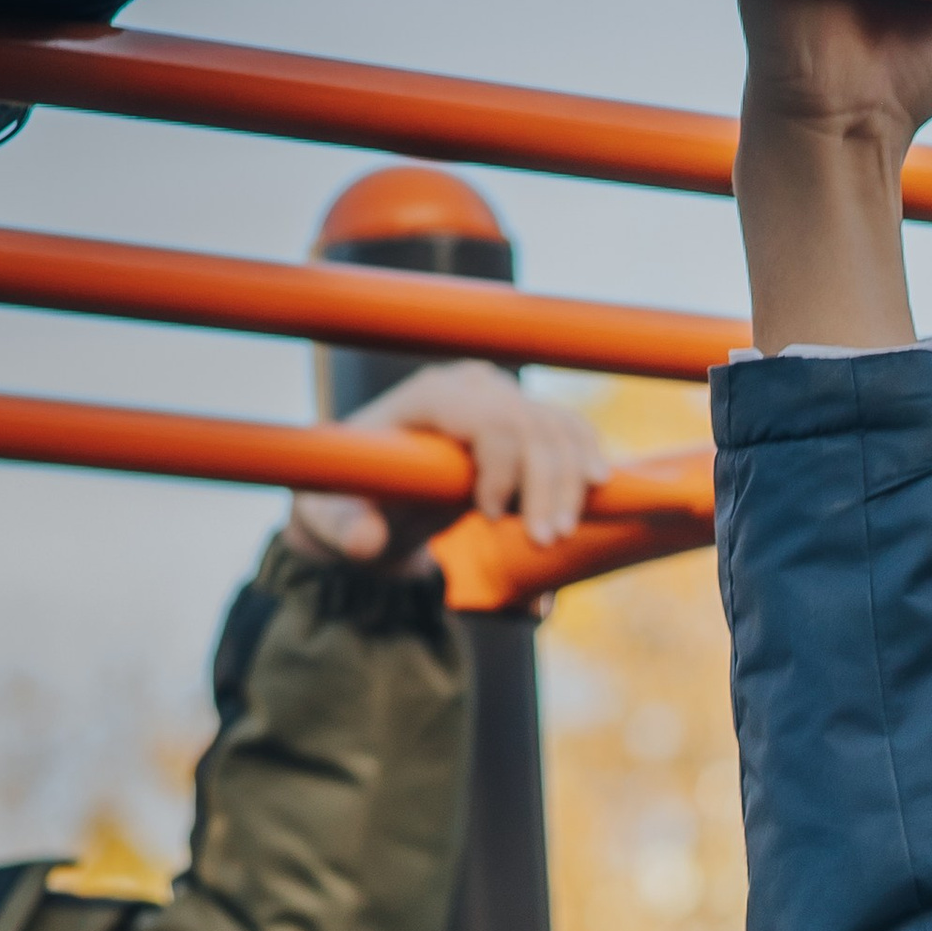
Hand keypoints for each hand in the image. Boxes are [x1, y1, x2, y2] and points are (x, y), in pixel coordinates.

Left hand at [286, 360, 607, 570]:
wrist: (374, 495)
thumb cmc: (352, 502)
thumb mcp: (334, 520)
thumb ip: (346, 531)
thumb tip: (365, 541)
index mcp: (429, 396)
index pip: (489, 418)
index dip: (503, 468)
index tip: (489, 517)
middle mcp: (473, 387)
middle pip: (533, 427)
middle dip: (547, 488)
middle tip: (543, 542)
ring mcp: (504, 399)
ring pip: (562, 432)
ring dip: (573, 484)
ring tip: (560, 535)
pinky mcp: (526, 420)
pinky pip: (573, 434)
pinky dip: (587, 466)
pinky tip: (597, 494)